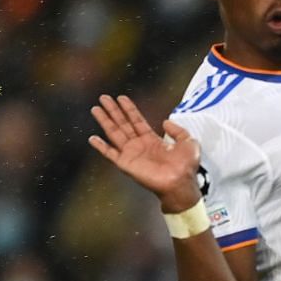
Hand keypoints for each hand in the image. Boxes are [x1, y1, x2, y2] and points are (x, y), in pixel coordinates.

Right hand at [88, 95, 202, 211]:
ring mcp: (132, 154)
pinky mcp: (126, 164)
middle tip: (104, 98)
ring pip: (114, 133)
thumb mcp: (188, 142)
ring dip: (105, 121)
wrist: (180, 183)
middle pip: (123, 124)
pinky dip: (101, 147)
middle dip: (113, 110)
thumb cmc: (186, 167)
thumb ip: (178, 130)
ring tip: (96, 109)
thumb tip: (165, 121)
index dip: (129, 109)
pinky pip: (110, 154)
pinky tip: (93, 138)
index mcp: (153, 141)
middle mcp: (140, 146)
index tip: (121, 98)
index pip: (137, 121)